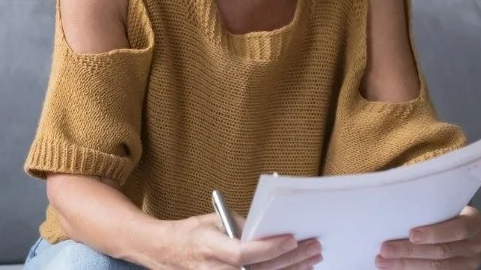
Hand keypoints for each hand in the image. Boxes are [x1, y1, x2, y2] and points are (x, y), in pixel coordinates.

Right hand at [154, 212, 321, 268]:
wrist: (167, 254)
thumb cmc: (191, 234)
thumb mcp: (214, 221)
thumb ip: (243, 226)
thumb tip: (273, 227)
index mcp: (210, 248)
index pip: (244, 253)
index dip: (269, 248)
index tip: (291, 239)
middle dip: (291, 259)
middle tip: (313, 246)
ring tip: (312, 260)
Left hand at [374, 205, 480, 268]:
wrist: (461, 226)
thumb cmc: (446, 209)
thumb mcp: (445, 202)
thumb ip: (430, 201)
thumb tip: (398, 188)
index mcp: (475, 221)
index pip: (459, 229)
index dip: (434, 233)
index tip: (411, 234)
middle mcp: (477, 244)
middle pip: (442, 251)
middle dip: (410, 250)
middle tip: (385, 249)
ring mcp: (469, 262)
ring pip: (436, 267)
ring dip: (406, 264)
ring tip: (383, 261)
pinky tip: (395, 267)